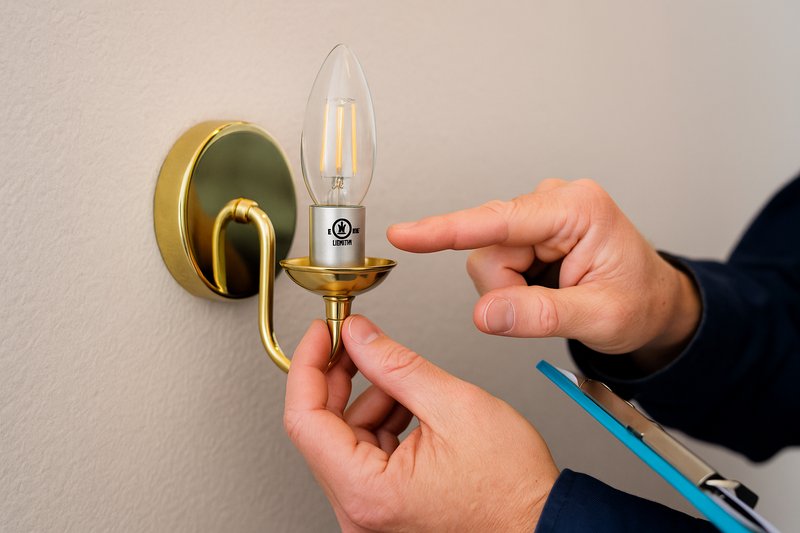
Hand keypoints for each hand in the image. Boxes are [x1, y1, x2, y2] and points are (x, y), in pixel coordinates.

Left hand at [284, 316, 558, 531]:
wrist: (541, 524)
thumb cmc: (511, 487)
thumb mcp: (453, 406)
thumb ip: (396, 365)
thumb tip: (359, 337)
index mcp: (367, 493)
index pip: (305, 420)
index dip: (309, 366)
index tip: (322, 333)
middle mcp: (360, 511)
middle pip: (323, 428)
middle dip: (342, 378)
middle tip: (359, 341)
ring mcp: (371, 512)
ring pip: (347, 437)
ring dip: (371, 399)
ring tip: (410, 383)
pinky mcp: (385, 507)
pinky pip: (367, 453)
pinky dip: (384, 421)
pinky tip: (412, 406)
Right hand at [388, 179, 700, 366]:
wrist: (653, 302)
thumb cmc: (639, 302)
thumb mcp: (601, 318)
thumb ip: (541, 315)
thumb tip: (486, 314)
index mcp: (577, 210)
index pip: (499, 221)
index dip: (446, 230)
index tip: (405, 234)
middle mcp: (553, 203)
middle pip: (488, 249)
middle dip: (507, 290)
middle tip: (546, 308)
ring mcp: (538, 216)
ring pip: (487, 259)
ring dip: (510, 291)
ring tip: (552, 297)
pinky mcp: (528, 230)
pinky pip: (496, 262)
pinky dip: (513, 287)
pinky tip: (544, 288)